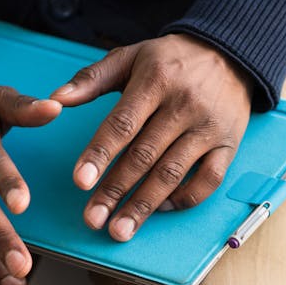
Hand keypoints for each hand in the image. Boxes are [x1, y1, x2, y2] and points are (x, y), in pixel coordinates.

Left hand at [50, 33, 252, 240]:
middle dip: (116, 191)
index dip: (100, 155)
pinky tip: (159, 209)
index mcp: (156, 81)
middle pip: (145, 156)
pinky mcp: (229, 145)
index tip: (80, 182)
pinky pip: (208, 180)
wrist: (230, 54)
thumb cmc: (172, 60)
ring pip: (173, 174)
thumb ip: (91, 78)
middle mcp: (184, 105)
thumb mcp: (130, 56)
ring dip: (144, 205)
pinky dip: (184, 198)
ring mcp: (209, 128)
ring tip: (120, 230)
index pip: (123, 124)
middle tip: (92, 219)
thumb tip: (55, 98)